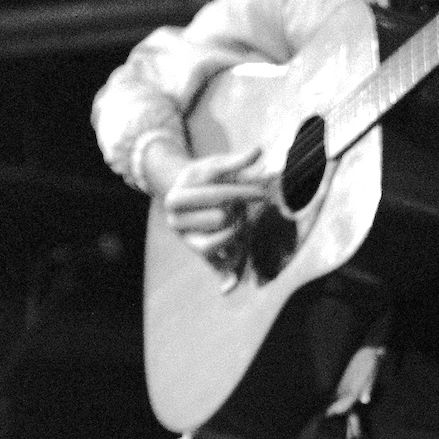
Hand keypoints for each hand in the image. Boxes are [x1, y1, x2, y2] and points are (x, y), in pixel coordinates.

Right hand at [157, 146, 266, 269]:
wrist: (186, 196)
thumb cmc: (206, 179)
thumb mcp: (217, 165)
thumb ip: (237, 160)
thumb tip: (258, 150)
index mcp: (176, 197)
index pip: (219, 195)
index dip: (244, 192)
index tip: (264, 193)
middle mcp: (175, 222)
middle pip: (224, 216)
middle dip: (240, 208)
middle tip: (244, 204)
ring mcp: (186, 240)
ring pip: (227, 235)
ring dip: (241, 226)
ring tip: (240, 216)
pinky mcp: (201, 254)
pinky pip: (219, 263)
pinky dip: (228, 274)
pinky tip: (231, 287)